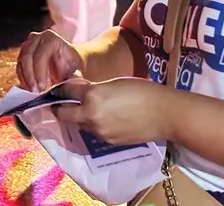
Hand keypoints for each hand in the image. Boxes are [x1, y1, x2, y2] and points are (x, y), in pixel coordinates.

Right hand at [17, 30, 83, 92]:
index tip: (43, 88)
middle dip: (30, 77)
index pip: (40, 55)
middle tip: (36, 92)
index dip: (39, 73)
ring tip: (34, 92)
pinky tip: (31, 89)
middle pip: (27, 57)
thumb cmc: (74, 66)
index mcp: (51, 38)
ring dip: (26, 79)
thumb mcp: (77, 71)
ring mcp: (28, 44)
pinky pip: (18, 67)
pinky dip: (23, 79)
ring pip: (21, 62)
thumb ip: (72, 78)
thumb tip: (67, 88)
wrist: (70, 62)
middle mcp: (37, 38)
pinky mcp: (23, 53)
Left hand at [54, 77, 172, 144]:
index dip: (60, 90)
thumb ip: (94, 88)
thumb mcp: (113, 83)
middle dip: (60, 109)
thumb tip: (81, 91)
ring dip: (81, 117)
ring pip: (80, 124)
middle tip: (62, 103)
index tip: (58, 89)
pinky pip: (95, 132)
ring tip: (93, 109)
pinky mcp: (109, 142)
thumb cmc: (142, 91)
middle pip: (64, 114)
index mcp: (92, 96)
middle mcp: (91, 116)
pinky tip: (108, 119)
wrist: (164, 114)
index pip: (65, 93)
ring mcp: (99, 131)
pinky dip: (95, 125)